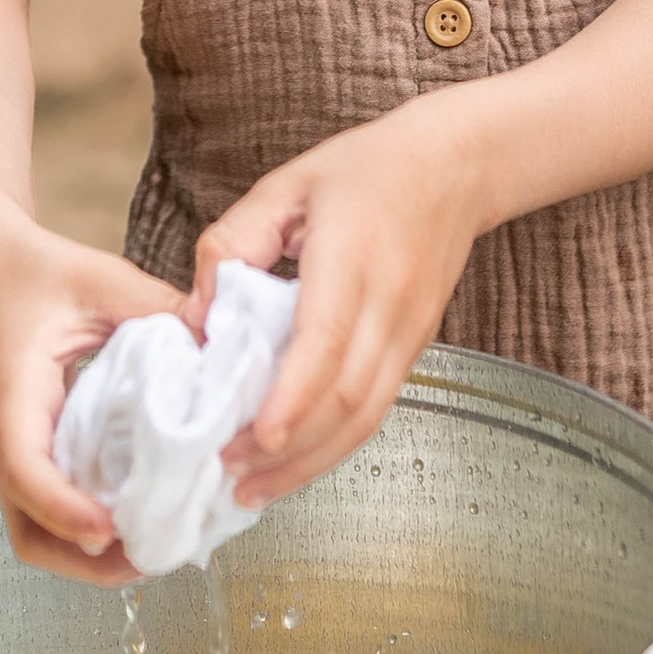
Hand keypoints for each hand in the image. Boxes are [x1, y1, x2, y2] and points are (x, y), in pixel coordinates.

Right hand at [0, 204, 185, 580]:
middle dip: (86, 562)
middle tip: (155, 552)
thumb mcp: (101, 280)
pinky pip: (50, 508)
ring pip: (37, 532)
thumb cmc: (35, 268)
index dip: (66, 509)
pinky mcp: (29, 448)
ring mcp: (13, 449)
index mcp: (14, 395)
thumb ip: (161, 309)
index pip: (24, 471)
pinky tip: (136, 514)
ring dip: (88, 555)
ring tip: (153, 545)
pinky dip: (87, 528)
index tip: (112, 528)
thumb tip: (223, 347)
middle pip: (29, 533)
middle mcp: (4, 436)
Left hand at [189, 108, 480, 510]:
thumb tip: (196, 319)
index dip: (291, 397)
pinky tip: (296, 461)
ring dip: (310, 462)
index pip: (325, 340)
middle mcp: (389, 303)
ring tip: (254, 489)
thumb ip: (232, 244)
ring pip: (365, 417)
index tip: (253, 436)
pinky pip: (376, 408)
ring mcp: (410, 331)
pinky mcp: (416, 347)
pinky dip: (335, 445)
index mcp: (352, 255)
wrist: (456, 165)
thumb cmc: (364, 169)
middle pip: (346, 398)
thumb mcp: (284, 186)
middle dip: (287, 449)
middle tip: (229, 473)